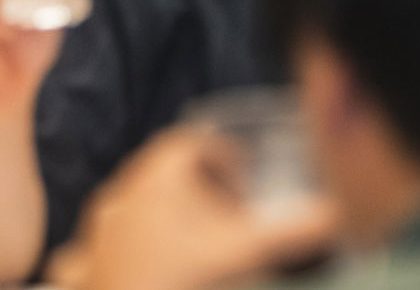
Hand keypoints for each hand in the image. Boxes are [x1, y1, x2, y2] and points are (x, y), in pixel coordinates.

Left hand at [54, 128, 337, 289]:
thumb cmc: (181, 280)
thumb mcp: (240, 253)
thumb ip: (289, 232)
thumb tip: (332, 214)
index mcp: (158, 176)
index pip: (191, 143)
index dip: (223, 156)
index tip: (245, 179)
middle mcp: (123, 191)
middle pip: (162, 173)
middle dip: (197, 188)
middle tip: (227, 214)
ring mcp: (100, 227)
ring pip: (134, 206)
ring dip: (165, 217)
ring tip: (194, 244)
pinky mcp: (87, 260)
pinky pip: (105, 242)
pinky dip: (126, 249)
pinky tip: (149, 267)